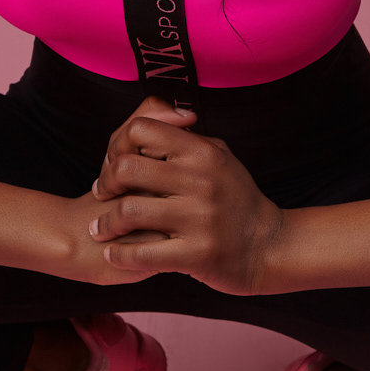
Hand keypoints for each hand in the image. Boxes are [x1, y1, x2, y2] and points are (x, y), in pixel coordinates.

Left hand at [86, 96, 284, 294]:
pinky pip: (143, 253)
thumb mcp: (219, 157)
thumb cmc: (237, 199)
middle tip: (102, 196)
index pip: (140, 130)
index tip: (114, 165)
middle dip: (105, 183)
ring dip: (105, 223)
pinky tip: (114, 254)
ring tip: (100, 229)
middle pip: (126, 168)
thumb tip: (155, 115)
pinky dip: (120, 255)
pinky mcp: (197, 254)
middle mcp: (201, 180)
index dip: (118, 144)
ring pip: (128, 211)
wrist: (269, 246)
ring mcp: (200, 218)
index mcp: (203, 152)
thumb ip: (186, 137)